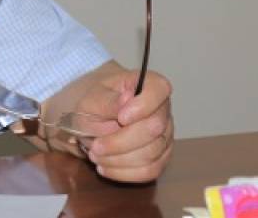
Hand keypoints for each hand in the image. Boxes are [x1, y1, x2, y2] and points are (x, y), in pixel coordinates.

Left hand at [77, 68, 173, 182]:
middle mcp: (162, 109)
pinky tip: (104, 168)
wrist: (92, 116)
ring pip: (152, 154)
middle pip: (154, 129)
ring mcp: (165, 135)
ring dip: (119, 160)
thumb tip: (126, 101)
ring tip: (95, 156)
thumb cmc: (95, 101)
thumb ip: (108, 100)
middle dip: (121, 142)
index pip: (159, 89)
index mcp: (148, 84)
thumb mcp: (92, 98)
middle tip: (95, 146)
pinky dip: (125, 173)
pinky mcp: (160, 157)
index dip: (143, 105)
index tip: (121, 117)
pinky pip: (150, 171)